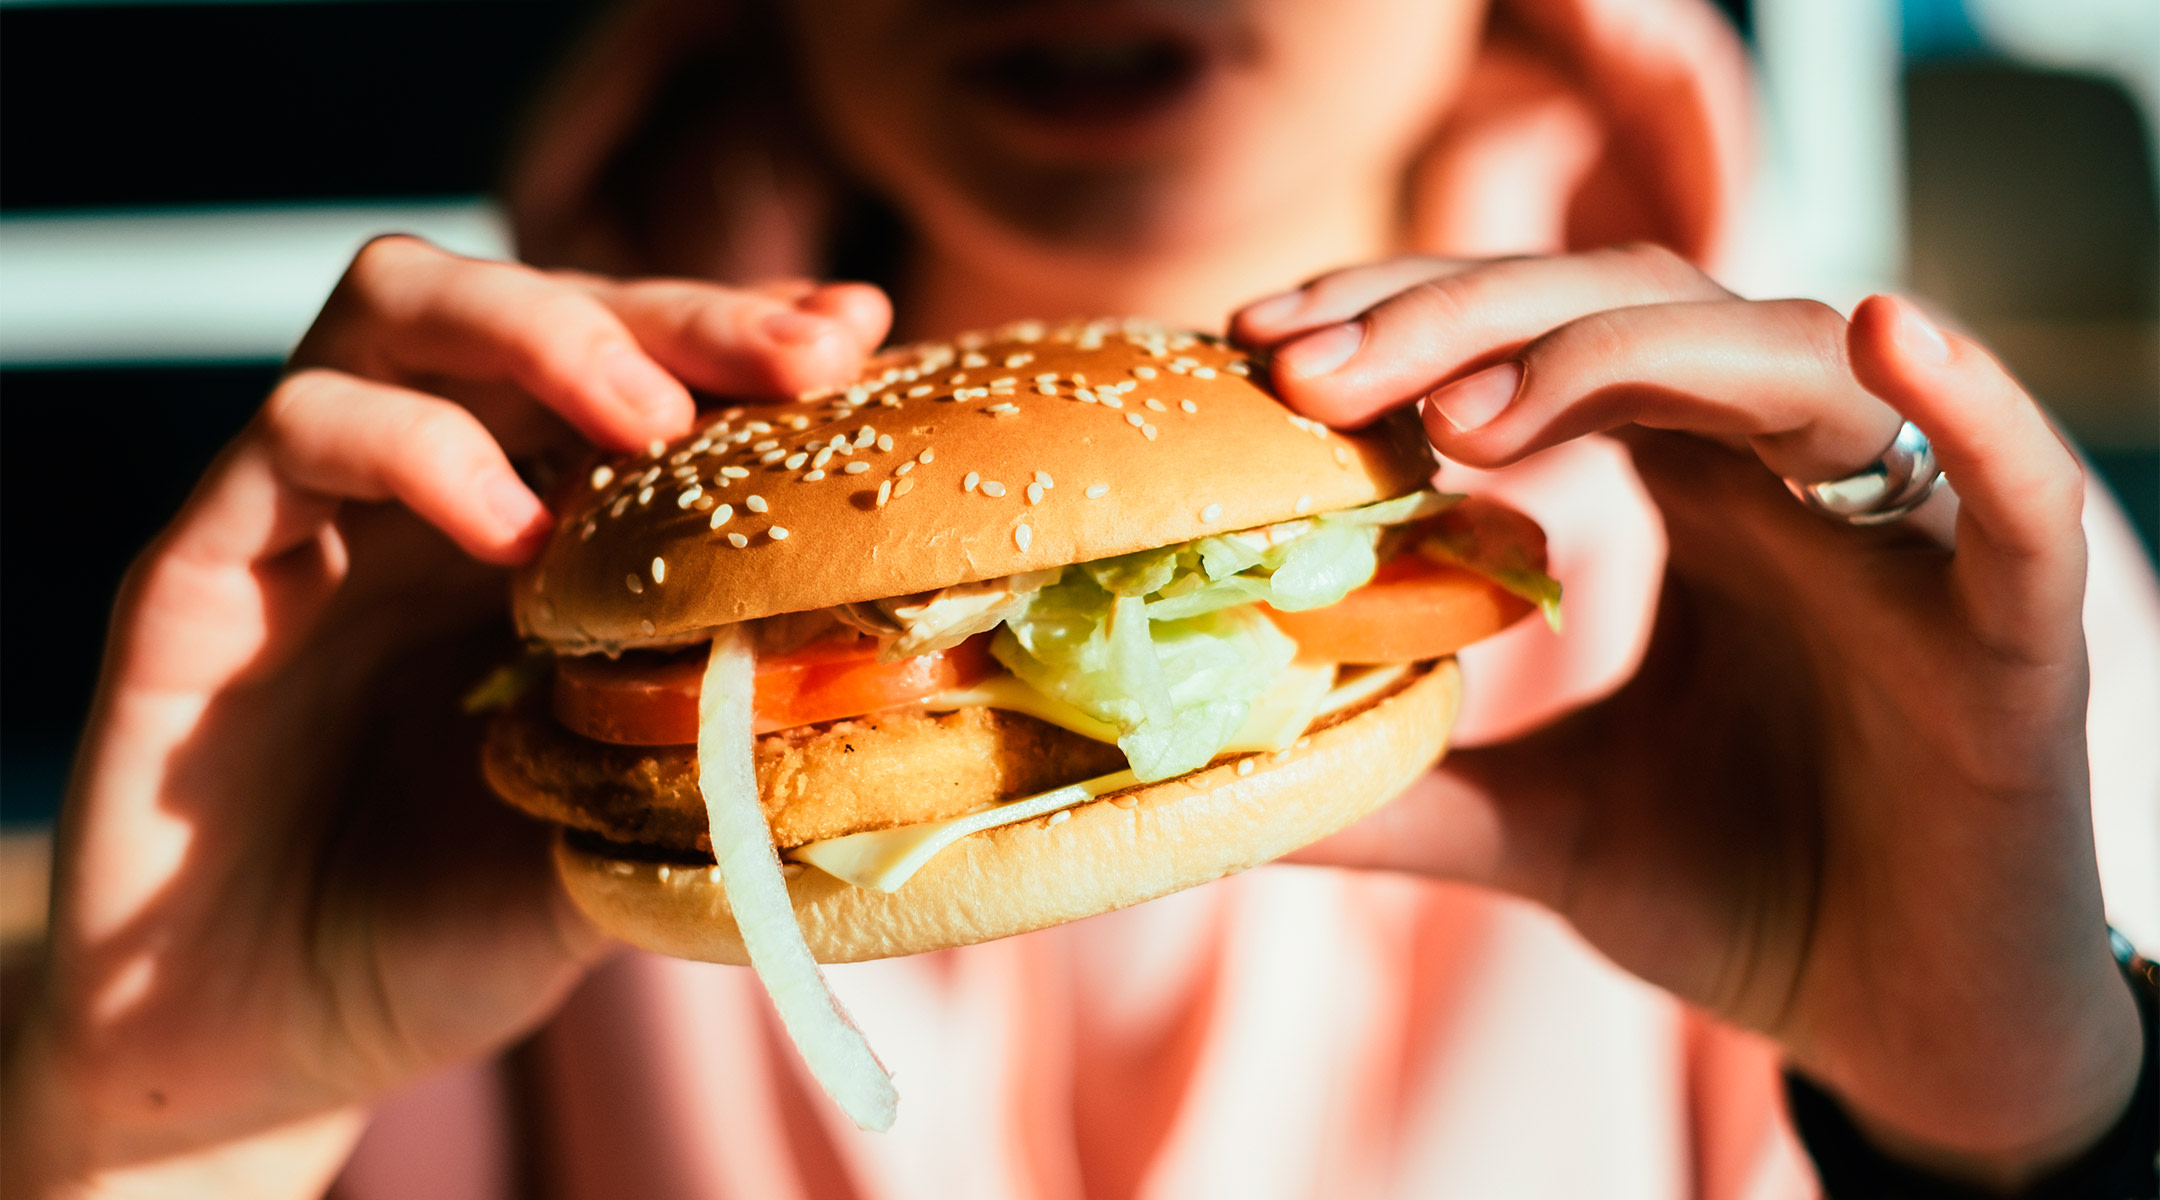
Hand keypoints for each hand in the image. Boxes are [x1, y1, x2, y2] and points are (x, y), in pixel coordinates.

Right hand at [2, 236, 889, 1197]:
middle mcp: (420, 491)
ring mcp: (308, 513)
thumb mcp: (619, 832)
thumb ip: (715, 753)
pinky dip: (415, 447)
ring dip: (546, 336)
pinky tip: (510, 534)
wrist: (266, 1049)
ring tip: (652, 425)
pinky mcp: (196, 568)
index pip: (635, 366)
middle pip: (535, 299)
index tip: (859, 334)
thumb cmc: (451, 933)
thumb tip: (904, 709)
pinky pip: (295, 435)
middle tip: (800, 356)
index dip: (744, 334)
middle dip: (680, 311)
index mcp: (528, 529)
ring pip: (397, 303)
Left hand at [1234, 246, 2143, 1191]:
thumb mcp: (1540, 827)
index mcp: (1686, 490)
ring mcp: (1906, 533)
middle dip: (1461, 323)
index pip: (1541, 345)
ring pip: (1785, 363)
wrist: (1913, 1021)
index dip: (1407, 326)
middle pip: (1630, 313)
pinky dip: (1970, 407)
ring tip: (1472, 414)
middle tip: (1311, 370)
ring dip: (1626, 354)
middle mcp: (1787, 477)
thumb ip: (1406, 787)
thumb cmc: (1746, 889)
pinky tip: (1887, 333)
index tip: (1267, 354)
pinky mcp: (2019, 624)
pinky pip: (2017, 491)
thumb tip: (1226, 791)